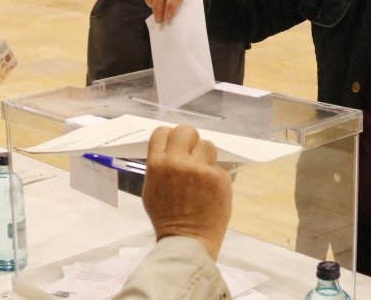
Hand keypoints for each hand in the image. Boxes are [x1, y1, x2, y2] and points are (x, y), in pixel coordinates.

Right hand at [141, 125, 231, 259]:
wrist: (187, 240)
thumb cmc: (166, 217)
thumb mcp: (151, 189)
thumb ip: (159, 166)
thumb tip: (169, 151)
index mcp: (157, 164)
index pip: (162, 132)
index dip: (169, 137)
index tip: (174, 146)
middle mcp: (178, 162)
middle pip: (186, 131)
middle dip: (189, 140)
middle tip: (191, 154)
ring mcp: (201, 169)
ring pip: (207, 145)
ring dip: (204, 157)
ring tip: (202, 174)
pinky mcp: (219, 178)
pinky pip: (218, 166)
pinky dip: (215, 176)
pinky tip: (210, 190)